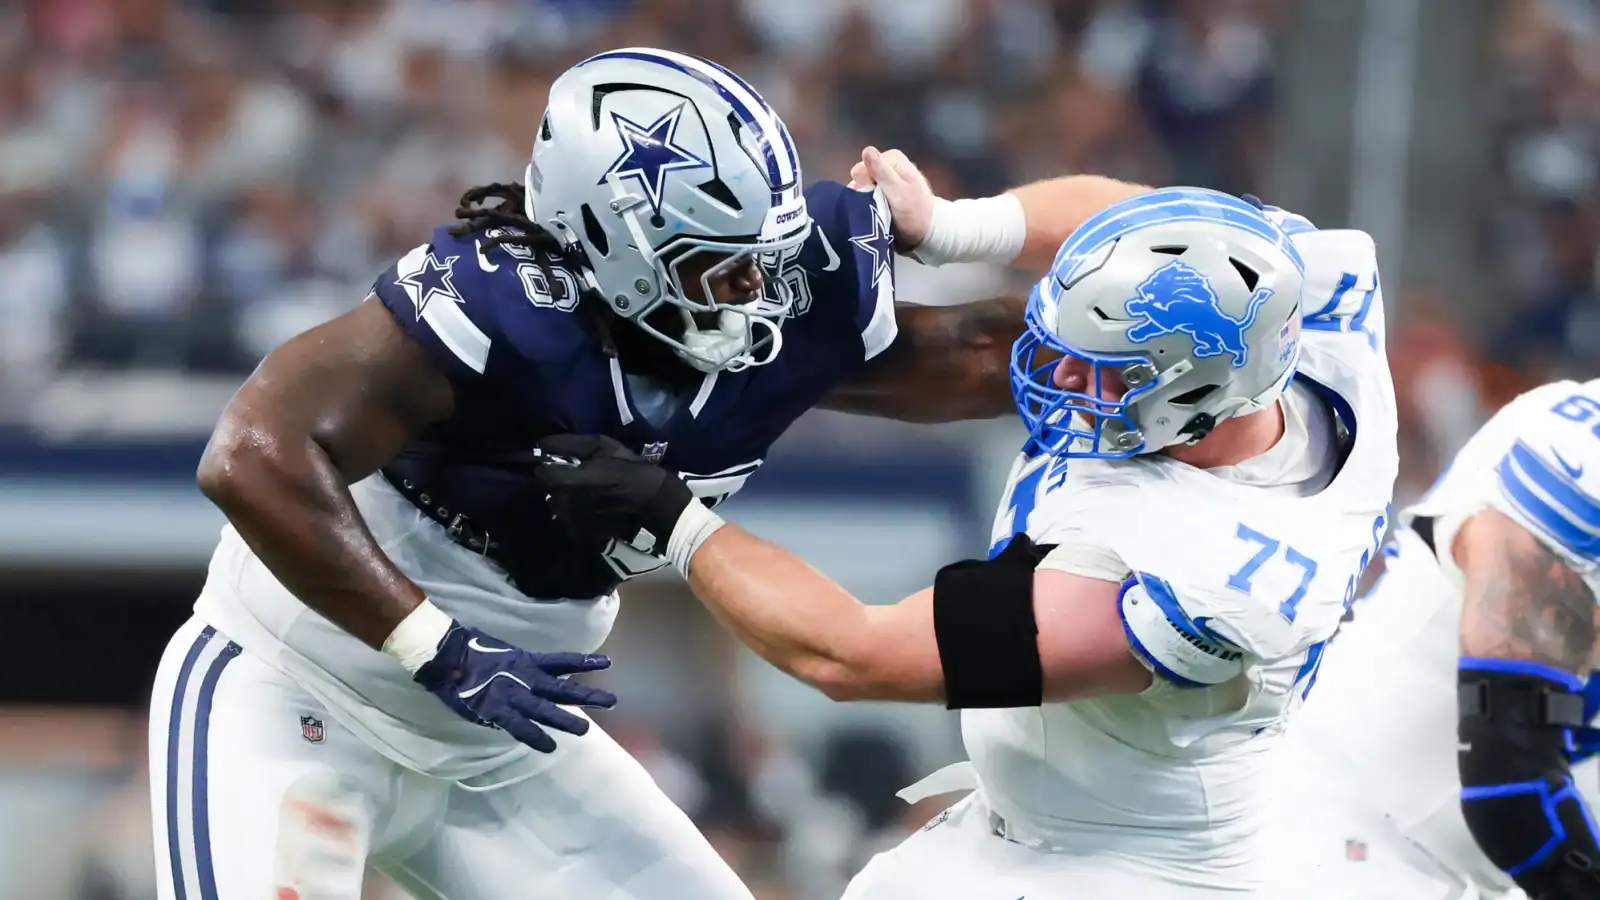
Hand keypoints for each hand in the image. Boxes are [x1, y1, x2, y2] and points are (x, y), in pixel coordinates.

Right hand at [413, 622, 616, 752]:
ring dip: (566, 720)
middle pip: (563, 689)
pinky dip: (536, 738)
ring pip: (547, 710)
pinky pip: (521, 727)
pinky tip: (550, 748)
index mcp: (528, 660)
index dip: (585, 661)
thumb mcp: (502, 651)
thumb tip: (530, 673)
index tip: (607, 662)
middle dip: (587, 696)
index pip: (563, 660)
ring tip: (586, 730)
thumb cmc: (470, 648)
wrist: (447, 657)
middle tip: (611, 702)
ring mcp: (514, 694)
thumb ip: (518, 665)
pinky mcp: (498, 710)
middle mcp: (527, 677)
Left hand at [533, 434, 695, 555]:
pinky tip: (596, 509)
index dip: (550, 467)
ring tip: (590, 494)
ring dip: (569, 500)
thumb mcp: (603, 447)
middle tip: (582, 478)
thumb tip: (543, 443)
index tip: (565, 464)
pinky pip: (571, 522)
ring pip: (559, 507)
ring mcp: (573, 522)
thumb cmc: (631, 470)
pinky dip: (578, 515)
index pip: (541, 473)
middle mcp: (565, 504)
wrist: (656, 504)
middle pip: (550, 491)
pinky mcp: (583, 535)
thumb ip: (569, 444)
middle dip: (561, 484)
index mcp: (568, 481)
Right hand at [846, 146, 935, 251]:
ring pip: (861, 185)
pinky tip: (871, 210)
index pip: (864, 166)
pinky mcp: (882, 190)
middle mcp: (887, 164)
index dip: (864, 182)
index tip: (872, 196)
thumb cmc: (915, 211)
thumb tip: (867, 150)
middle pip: (861, 175)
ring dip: (863, 198)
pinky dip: (866, 201)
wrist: (926, 230)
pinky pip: (866, 193)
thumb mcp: (898, 192)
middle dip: (863, 190)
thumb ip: (882, 172)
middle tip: (873, 204)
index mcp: (893, 158)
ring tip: (873, 210)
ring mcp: (885, 177)